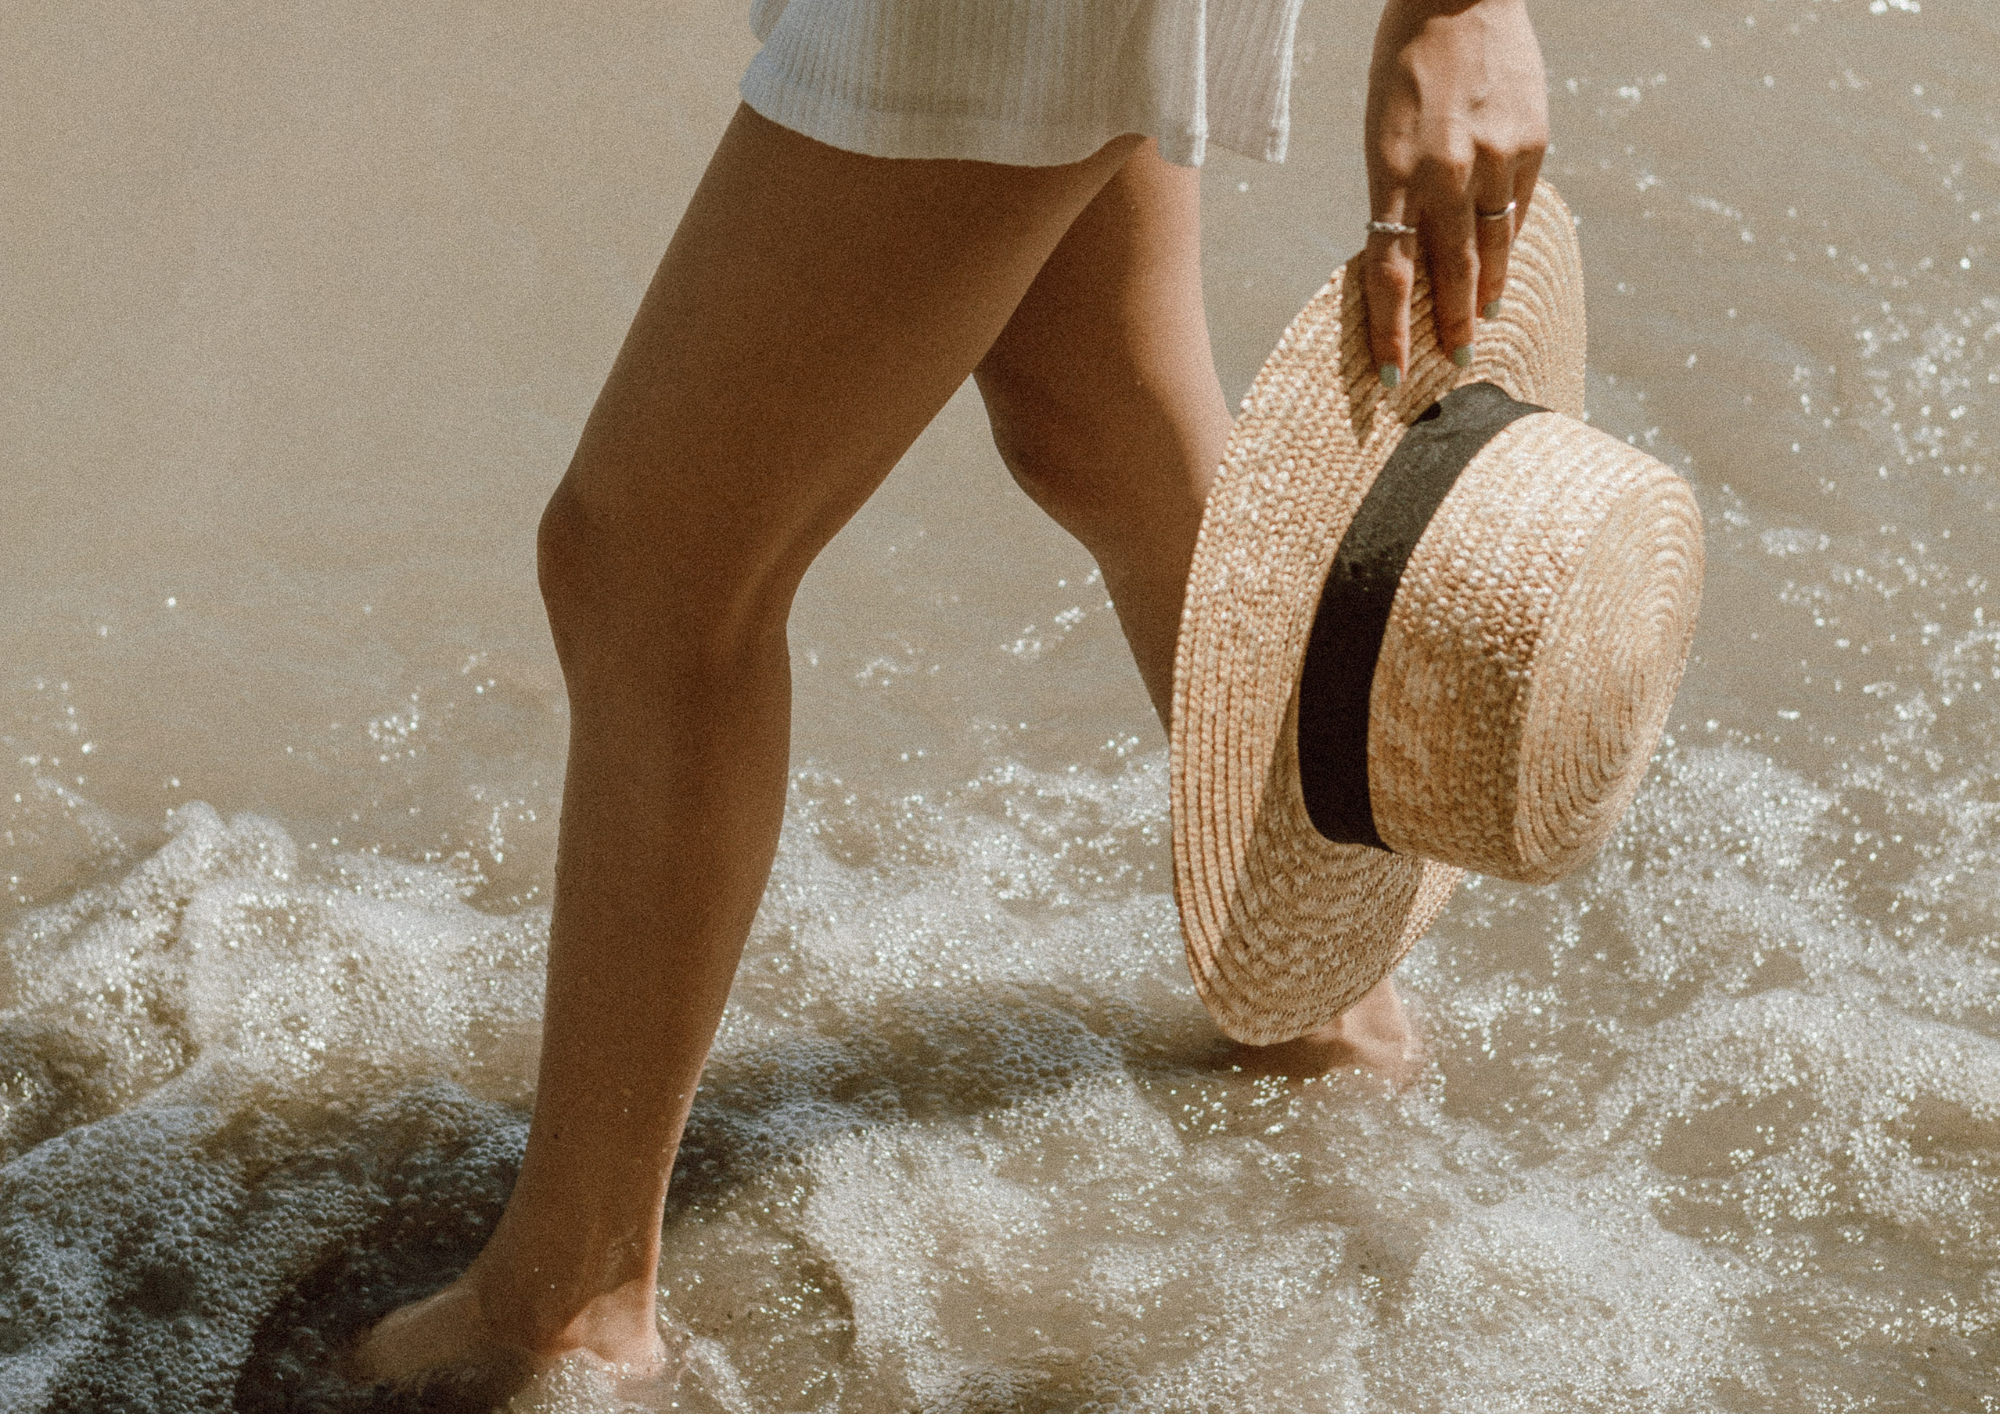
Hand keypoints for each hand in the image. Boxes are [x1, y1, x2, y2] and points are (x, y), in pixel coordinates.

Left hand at [1362, 0, 1547, 383]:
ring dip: (1487, 292)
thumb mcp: (1381, 131)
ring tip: (1484, 322)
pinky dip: (1511, 235)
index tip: (1393, 374)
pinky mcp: (1532, 141)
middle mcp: (1445, 171)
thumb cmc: (1405, 64)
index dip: (1390, 330)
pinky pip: (1520, 205)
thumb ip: (1397, 193)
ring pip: (1493, 247)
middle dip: (1449, 324)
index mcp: (1393, 170)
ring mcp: (1494, 157)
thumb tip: (1414, 257)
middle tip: (1456, 361)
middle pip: (1448, 271)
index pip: (1389, 271)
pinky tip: (1507, 256)